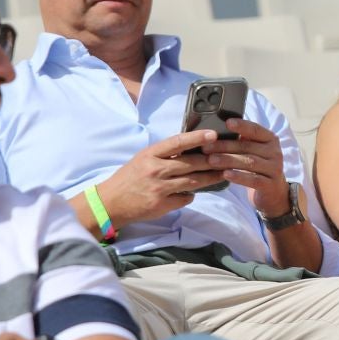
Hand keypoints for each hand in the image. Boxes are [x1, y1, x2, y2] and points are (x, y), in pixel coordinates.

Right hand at [97, 129, 229, 227]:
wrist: (110, 203)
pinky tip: (193, 192)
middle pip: (191, 164)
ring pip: (192, 182)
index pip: (177, 142)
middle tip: (228, 158)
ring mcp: (159, 188)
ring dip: (210, 179)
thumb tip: (191, 148)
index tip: (213, 134)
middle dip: (212, 161)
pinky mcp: (161, 204)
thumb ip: (164, 155)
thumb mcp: (143, 159)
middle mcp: (155, 170)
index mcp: (150, 154)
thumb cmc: (129, 178)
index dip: (197, 137)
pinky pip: (185, 198)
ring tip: (222, 174)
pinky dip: (191, 195)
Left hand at [206, 118, 289, 216]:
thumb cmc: (257, 167)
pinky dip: (239, 177)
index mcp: (270, 139)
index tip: (227, 122)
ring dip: (229, 160)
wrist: (273, 192)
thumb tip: (214, 131)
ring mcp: (274, 169)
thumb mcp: (253, 151)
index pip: (256, 130)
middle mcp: (275, 152)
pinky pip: (254, 180)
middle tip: (206, 147)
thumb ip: (241, 140)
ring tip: (211, 160)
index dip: (242, 125)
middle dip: (225, 146)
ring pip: (250, 162)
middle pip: (248, 147)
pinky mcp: (270, 185)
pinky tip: (225, 175)